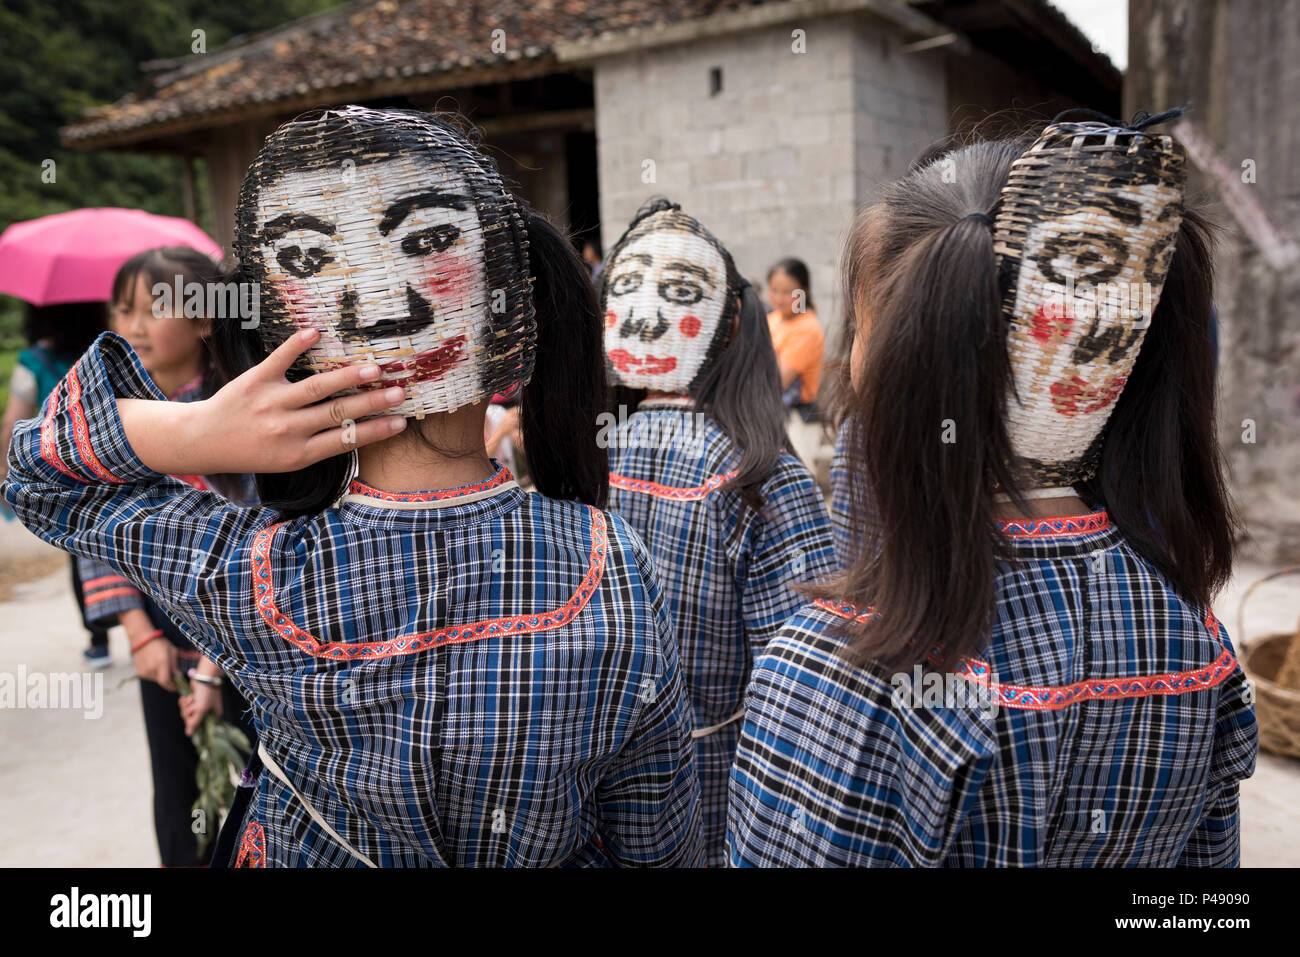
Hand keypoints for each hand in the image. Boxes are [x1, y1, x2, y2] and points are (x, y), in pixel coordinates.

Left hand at [117, 327, 407, 474]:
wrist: (203, 441)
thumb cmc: (252, 452)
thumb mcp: (287, 460)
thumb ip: (319, 445)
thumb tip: (360, 429)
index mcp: (297, 453)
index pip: (345, 440)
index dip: (375, 431)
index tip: (401, 422)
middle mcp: (286, 429)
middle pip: (337, 413)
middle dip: (372, 402)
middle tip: (400, 391)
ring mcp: (270, 403)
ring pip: (316, 388)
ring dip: (347, 376)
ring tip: (375, 367)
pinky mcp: (254, 380)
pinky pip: (278, 360)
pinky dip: (296, 344)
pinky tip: (316, 332)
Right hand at [132, 636, 177, 690]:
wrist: (142, 639)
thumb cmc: (160, 643)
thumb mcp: (172, 651)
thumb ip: (175, 666)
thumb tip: (179, 677)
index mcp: (161, 662)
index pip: (166, 681)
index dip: (172, 686)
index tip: (177, 687)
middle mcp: (151, 668)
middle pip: (161, 682)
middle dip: (169, 681)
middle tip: (173, 677)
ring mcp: (144, 671)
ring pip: (156, 680)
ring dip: (161, 677)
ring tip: (163, 666)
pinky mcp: (140, 672)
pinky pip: (150, 677)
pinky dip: (155, 674)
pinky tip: (155, 665)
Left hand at [180, 681, 222, 735]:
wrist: (204, 677)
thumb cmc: (206, 693)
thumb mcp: (201, 709)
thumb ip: (195, 722)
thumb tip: (189, 734)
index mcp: (213, 716)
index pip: (202, 728)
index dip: (194, 726)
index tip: (191, 720)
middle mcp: (207, 713)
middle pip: (192, 721)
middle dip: (188, 714)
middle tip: (190, 707)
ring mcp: (200, 707)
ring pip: (187, 714)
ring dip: (186, 707)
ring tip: (189, 699)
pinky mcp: (194, 702)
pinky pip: (185, 707)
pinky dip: (184, 703)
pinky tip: (186, 697)